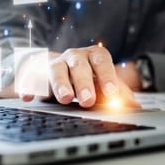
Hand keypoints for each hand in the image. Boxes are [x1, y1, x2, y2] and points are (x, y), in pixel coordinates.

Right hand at [12, 45, 139, 107]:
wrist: (63, 67)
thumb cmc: (89, 77)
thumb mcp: (104, 83)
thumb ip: (119, 94)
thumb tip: (136, 108)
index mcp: (94, 56)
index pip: (102, 60)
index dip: (107, 75)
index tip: (111, 92)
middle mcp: (74, 56)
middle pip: (78, 64)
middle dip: (83, 82)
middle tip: (88, 100)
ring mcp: (55, 62)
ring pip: (56, 68)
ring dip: (60, 83)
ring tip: (65, 98)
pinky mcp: (36, 71)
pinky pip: (30, 75)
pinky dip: (28, 85)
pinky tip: (28, 97)